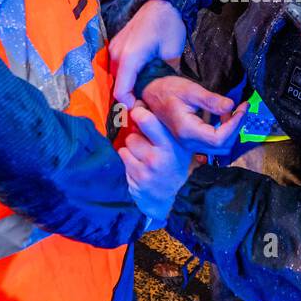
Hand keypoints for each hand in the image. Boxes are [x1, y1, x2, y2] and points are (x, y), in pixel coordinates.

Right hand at [109, 0, 187, 105]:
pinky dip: (128, 75)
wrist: (163, 2)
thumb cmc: (170, 26)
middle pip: (118, 85)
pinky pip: (118, 67)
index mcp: (130, 57)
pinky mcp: (115, 45)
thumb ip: (162, 76)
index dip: (131, 106)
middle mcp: (116, 53)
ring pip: (118, 77)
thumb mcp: (171, 55)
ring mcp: (113, 48)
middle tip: (149, 103)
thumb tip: (160, 94)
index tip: (145, 110)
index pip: (121, 92)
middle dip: (131, 97)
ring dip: (129, 86)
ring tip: (146, 91)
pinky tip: (141, 77)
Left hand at [118, 105, 191, 224]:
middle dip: (138, 118)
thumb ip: (159, 127)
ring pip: (130, 139)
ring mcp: (152, 164)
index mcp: (176, 142)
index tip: (140, 109)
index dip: (143, 110)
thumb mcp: (172, 146)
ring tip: (141, 152)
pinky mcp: (139, 175)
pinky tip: (136, 163)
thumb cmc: (168, 164)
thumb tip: (137, 103)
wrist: (164, 197)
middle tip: (136, 117)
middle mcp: (166, 152)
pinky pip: (124, 154)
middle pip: (144, 120)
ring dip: (132, 144)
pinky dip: (127, 157)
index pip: (156, 117)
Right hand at [142, 76, 247, 153]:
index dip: (235, 124)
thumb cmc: (166, 90)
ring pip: (219, 147)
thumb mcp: (189, 90)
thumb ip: (211, 100)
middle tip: (242, 108)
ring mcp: (189, 143)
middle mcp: (188, 141)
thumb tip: (232, 105)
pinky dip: (224, 131)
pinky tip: (224, 116)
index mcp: (187, 130)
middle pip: (222, 146)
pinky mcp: (191, 140)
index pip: (219, 138)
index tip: (243, 107)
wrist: (149, 94)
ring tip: (234, 111)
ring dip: (231, 130)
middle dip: (236, 127)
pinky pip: (213, 142)